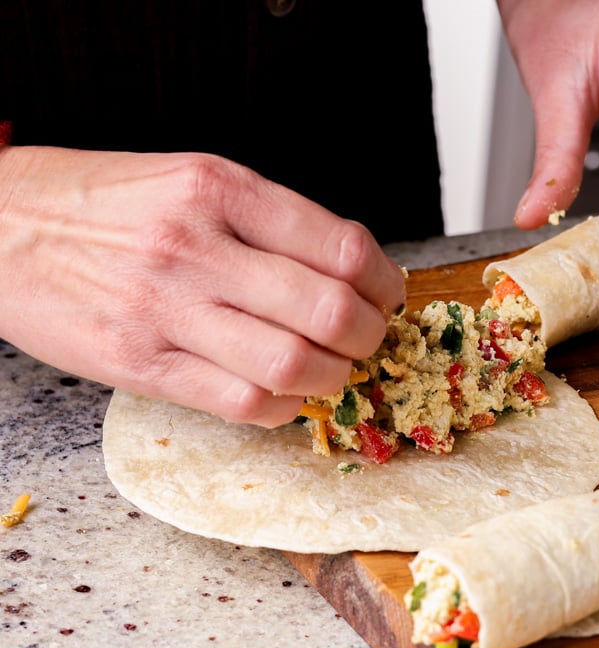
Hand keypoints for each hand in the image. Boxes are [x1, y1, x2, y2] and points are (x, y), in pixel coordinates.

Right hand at [0, 146, 406, 426]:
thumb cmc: (101, 204)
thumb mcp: (190, 179)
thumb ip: (267, 222)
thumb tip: (350, 272)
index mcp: (218, 189)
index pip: (342, 247)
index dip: (385, 283)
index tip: (386, 296)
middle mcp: (195, 246)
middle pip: (330, 311)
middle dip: (369, 336)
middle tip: (366, 340)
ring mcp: (165, 308)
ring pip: (293, 364)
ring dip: (332, 377)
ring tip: (329, 369)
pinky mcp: (139, 363)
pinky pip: (242, 402)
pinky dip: (281, 406)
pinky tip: (280, 391)